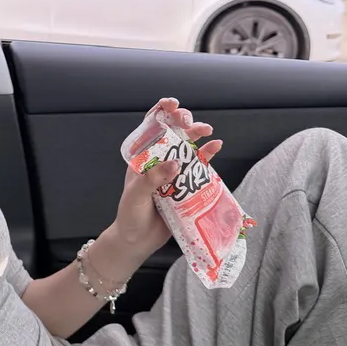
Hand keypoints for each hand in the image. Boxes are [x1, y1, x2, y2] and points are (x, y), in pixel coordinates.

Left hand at [112, 98, 222, 258]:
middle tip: (190, 122)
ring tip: (208, 131)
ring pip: (188, 147)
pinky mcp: (187, 185)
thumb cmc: (130, 215)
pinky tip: (216, 147)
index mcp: (141, 158)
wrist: (138, 241)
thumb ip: (152, 179)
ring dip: (198, 135)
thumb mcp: (135, 196)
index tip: (172, 104)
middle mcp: (158, 160)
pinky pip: (199, 166)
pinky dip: (208, 155)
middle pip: (173, 133)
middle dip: (183, 122)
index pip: (150, 128)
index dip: (161, 111)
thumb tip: (175, 163)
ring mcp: (174, 172)